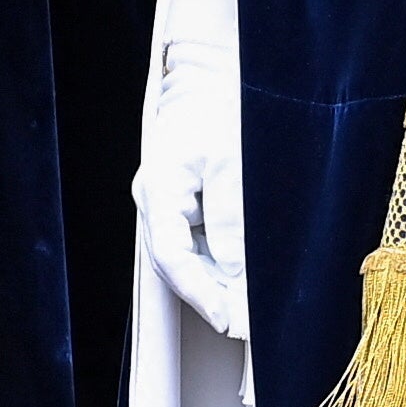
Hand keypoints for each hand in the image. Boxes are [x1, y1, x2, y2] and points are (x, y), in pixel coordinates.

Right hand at [139, 46, 248, 338]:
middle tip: (247, 327)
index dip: (198, 292)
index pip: (170, 255)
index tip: (226, 318)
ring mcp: (169, 207)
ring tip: (249, 315)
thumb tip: (235, 270)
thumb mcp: (231, 159)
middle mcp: (156, 203)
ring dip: (218, 288)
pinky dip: (221, 269)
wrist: (213, 79)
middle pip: (177, 266)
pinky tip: (243, 287)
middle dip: (212, 298)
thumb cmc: (221, 109)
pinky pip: (200, 248)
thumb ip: (231, 216)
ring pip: (189, 261)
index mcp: (158, 188)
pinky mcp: (187, 209)